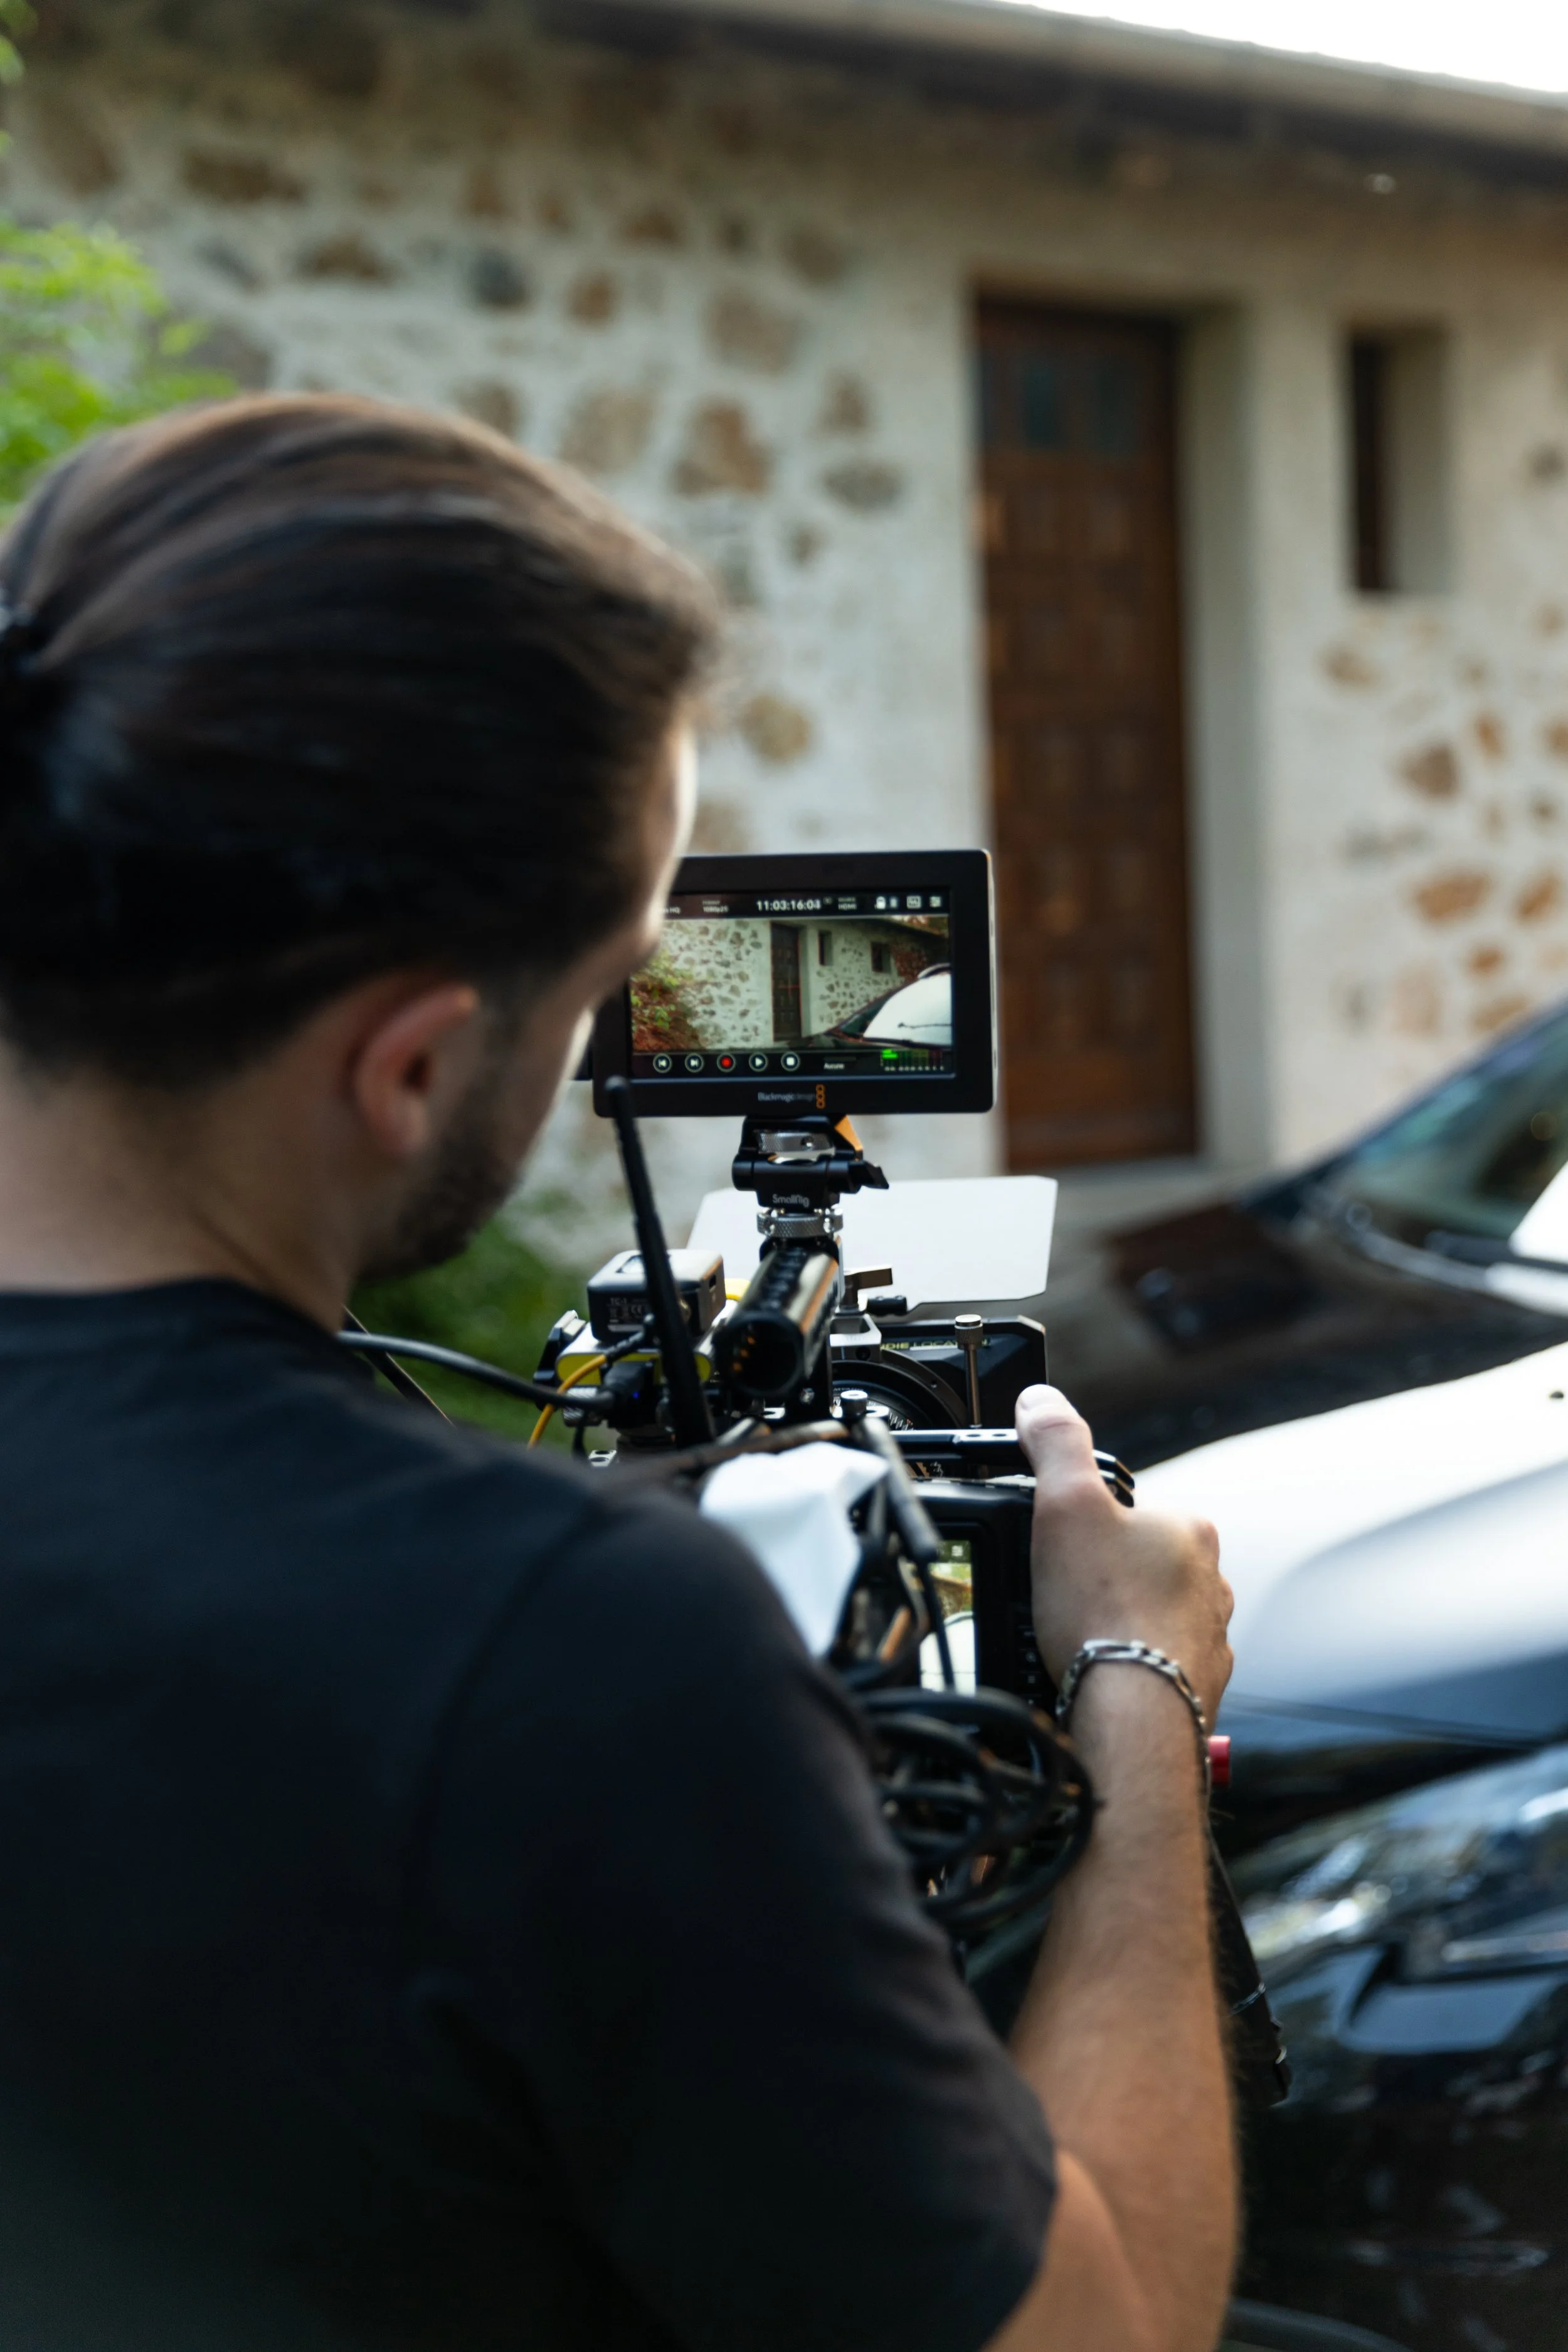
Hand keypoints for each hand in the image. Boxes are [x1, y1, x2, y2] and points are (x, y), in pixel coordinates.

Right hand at [1015, 1385, 1232, 1727]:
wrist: (1133, 1715)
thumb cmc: (1105, 1613)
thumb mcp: (1065, 1503)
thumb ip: (1055, 1442)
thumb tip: (1042, 1399)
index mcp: (1189, 1530)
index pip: (1132, 1510)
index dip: (1087, 1525)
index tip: (1061, 1549)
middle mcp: (1212, 1582)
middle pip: (1141, 1564)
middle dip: (1103, 1578)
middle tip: (1063, 1596)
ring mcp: (1209, 1638)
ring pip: (1152, 1617)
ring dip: (1119, 1624)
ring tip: (1077, 1639)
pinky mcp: (1198, 1687)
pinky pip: (1156, 1665)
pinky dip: (1129, 1668)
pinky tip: (1100, 1675)